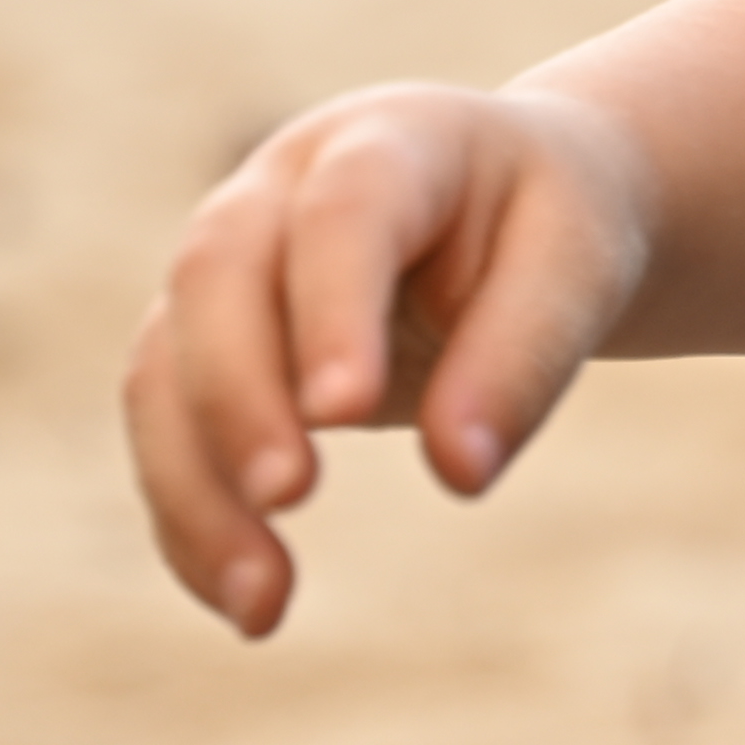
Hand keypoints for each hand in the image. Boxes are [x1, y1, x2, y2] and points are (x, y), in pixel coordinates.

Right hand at [121, 82, 656, 635]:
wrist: (512, 205)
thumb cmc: (553, 228)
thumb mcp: (580, 266)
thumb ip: (526, 356)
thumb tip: (462, 474)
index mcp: (388, 140)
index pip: (344, 210)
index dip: (333, 304)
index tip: (343, 412)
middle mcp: (280, 188)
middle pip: (216, 273)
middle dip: (237, 392)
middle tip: (289, 499)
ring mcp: (227, 265)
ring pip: (165, 361)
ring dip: (195, 484)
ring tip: (265, 603)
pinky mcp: (205, 344)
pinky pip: (167, 428)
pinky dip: (192, 518)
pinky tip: (250, 605)